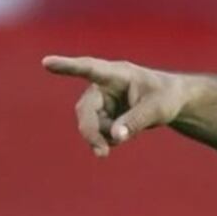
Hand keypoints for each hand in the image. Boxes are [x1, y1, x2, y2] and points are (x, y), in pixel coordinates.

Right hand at [42, 55, 193, 156]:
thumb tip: (114, 137)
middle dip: (91, 132)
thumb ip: (135, 121)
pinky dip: (108, 140)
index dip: (68, 67)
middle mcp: (103, 86)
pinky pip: (98, 133)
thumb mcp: (158, 109)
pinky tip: (122, 135)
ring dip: (105, 137)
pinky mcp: (101, 115)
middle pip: (86, 109)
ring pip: (90, 124)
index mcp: (117, 74)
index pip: (90, 69)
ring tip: (128, 134)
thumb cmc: (165, 97)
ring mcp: (100, 102)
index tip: (46, 63)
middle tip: (102, 153)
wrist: (170, 101)